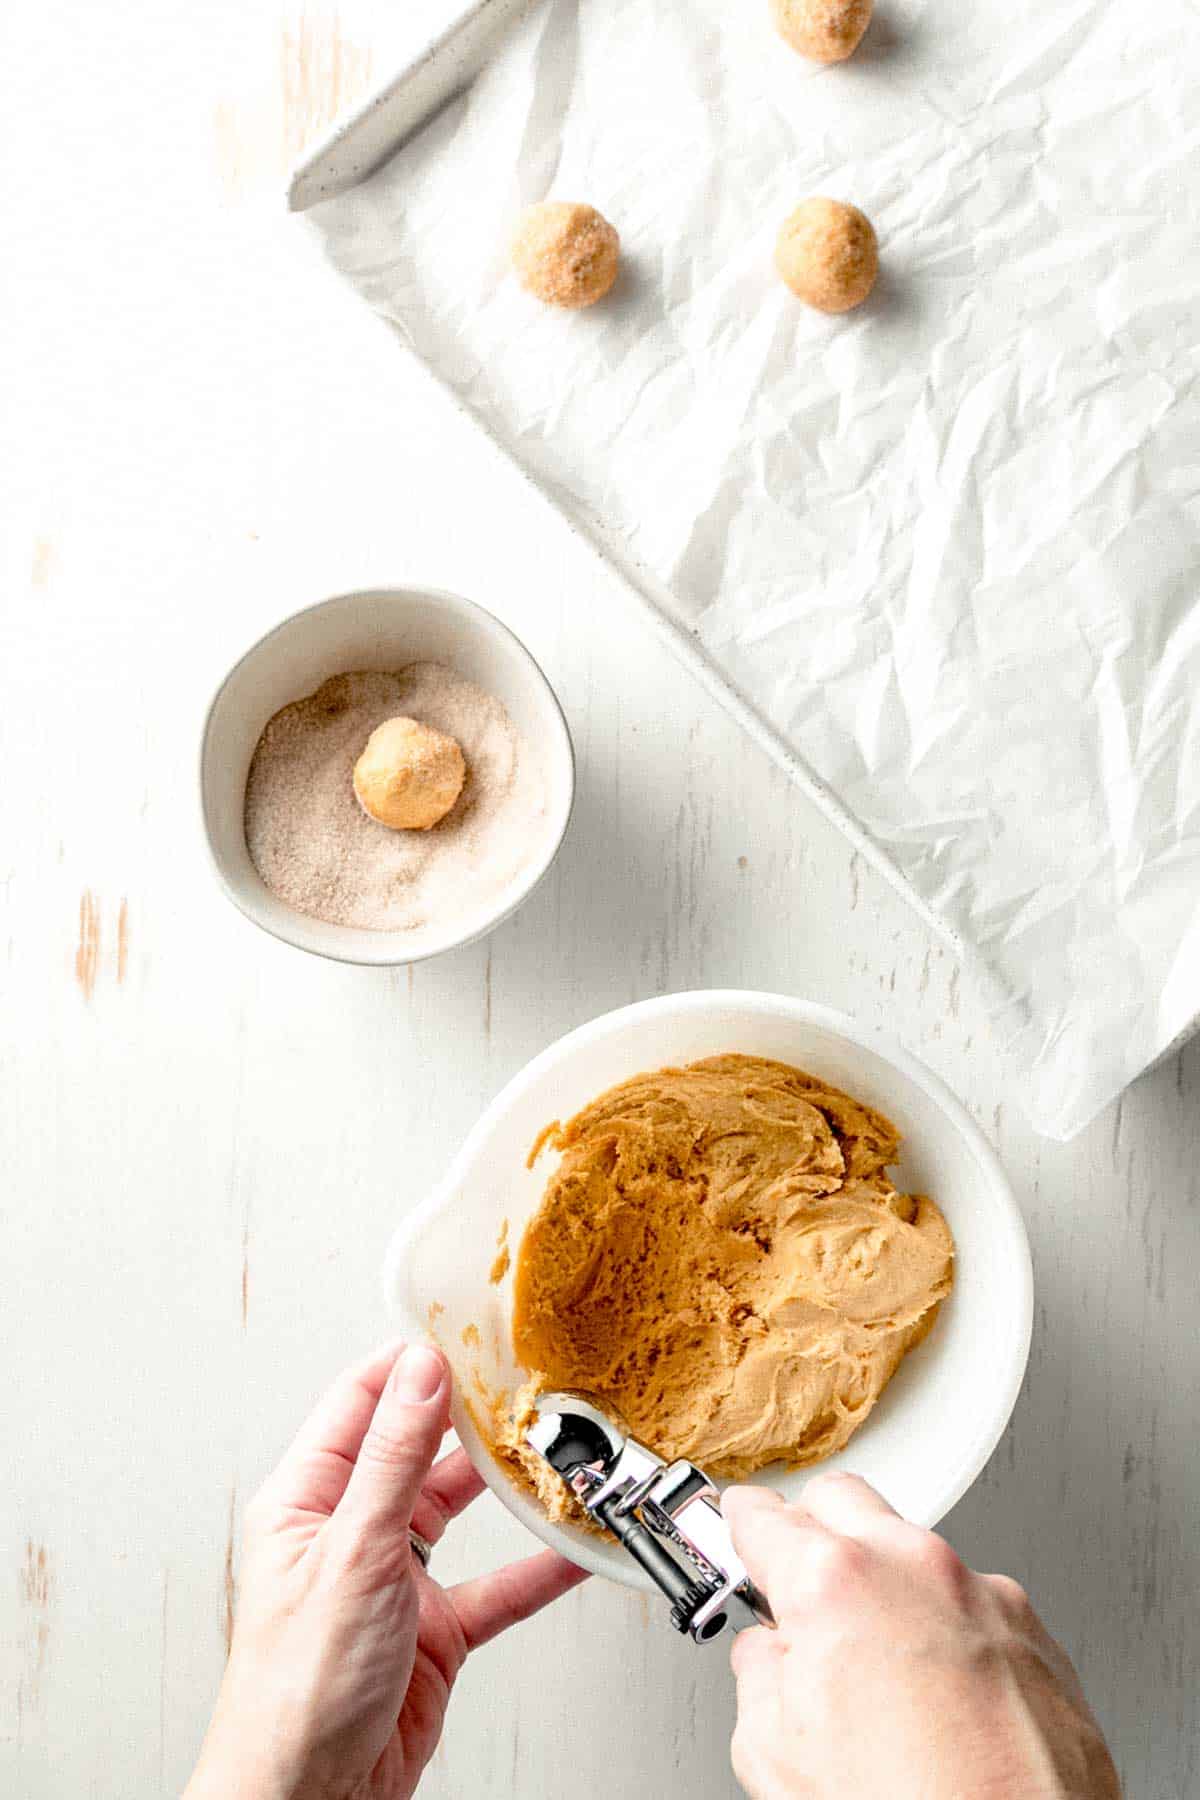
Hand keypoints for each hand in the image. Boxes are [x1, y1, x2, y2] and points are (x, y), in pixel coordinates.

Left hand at [185, 1340, 586, 1799]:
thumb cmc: (295, 1692)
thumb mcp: (352, 1553)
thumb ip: (392, 1461)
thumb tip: (419, 1374)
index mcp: (306, 1501)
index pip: (360, 1404)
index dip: (409, 1363)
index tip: (460, 1331)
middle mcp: (349, 1532)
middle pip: (415, 1451)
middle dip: (466, 1416)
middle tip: (518, 1379)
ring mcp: (394, 1582)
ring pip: (457, 1512)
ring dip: (503, 1486)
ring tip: (551, 1447)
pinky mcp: (433, 1632)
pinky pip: (495, 1586)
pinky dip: (535, 1568)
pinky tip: (570, 1547)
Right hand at [724, 1474, 1119, 1799]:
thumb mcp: (775, 1756)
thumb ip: (758, 1678)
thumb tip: (766, 1659)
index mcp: (836, 1583)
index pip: (764, 1516)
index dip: (739, 1523)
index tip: (737, 1526)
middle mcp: (913, 1568)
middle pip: (842, 1501)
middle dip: (812, 1532)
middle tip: (796, 1588)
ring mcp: (982, 1593)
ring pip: (911, 1551)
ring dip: (884, 1583)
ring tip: (874, 1666)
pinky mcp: (1034, 1631)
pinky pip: (971, 1600)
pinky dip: (945, 1624)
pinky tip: (936, 1692)